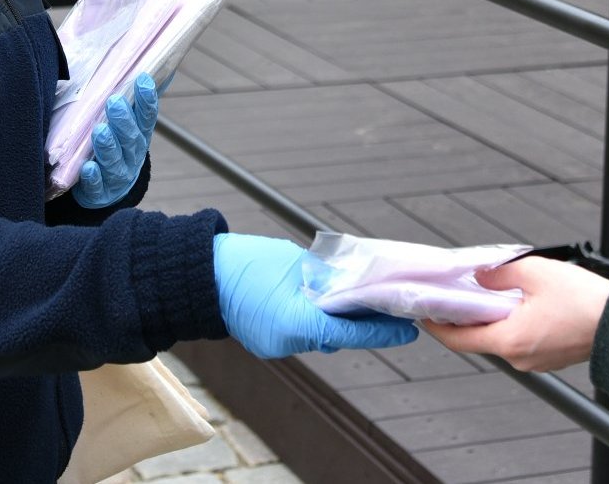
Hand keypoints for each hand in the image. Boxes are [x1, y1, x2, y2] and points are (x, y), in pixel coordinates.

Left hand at [69, 73, 157, 207]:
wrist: (110, 188)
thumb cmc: (115, 145)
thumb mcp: (126, 123)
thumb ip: (132, 99)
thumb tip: (154, 67)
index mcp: (140, 134)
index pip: (148, 116)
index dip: (147, 99)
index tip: (142, 79)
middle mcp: (132, 154)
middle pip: (132, 138)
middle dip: (123, 120)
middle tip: (113, 102)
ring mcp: (118, 175)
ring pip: (115, 160)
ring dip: (108, 146)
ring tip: (99, 132)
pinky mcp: (100, 192)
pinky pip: (97, 185)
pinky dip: (93, 177)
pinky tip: (88, 168)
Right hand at [213, 233, 417, 358]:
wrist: (202, 275)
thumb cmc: (246, 262)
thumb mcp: (295, 264)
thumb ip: (327, 279)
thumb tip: (354, 286)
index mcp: (295, 322)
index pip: (349, 332)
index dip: (381, 331)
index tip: (406, 330)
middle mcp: (288, 342)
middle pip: (338, 337)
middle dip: (364, 324)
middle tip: (393, 310)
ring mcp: (277, 345)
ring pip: (322, 337)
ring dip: (340, 321)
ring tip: (366, 304)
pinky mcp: (269, 342)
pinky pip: (304, 335)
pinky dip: (318, 322)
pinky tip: (329, 306)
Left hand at [424, 258, 608, 372]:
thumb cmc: (584, 300)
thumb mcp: (535, 273)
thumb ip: (499, 274)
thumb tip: (478, 277)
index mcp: (510, 340)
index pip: (459, 340)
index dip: (437, 326)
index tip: (423, 312)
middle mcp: (519, 358)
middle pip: (479, 339)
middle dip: (465, 317)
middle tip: (453, 294)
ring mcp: (534, 361)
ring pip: (500, 338)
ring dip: (490, 318)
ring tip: (487, 292)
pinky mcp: (548, 358)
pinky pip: (519, 341)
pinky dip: (510, 324)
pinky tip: (514, 304)